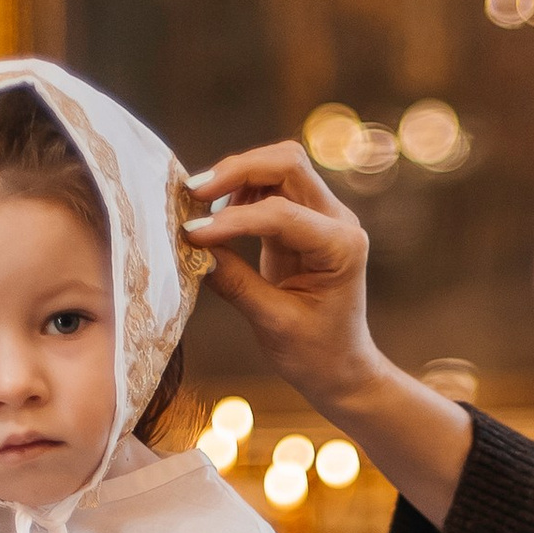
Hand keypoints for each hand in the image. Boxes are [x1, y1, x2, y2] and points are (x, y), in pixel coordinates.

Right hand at [186, 145, 376, 417]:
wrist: (341, 368)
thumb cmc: (315, 353)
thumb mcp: (272, 323)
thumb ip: (234, 282)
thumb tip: (193, 248)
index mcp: (341, 248)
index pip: (282, 213)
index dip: (232, 219)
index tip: (191, 235)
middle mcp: (338, 222)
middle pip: (287, 164)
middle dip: (237, 170)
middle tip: (193, 193)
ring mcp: (324, 217)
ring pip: (280, 167)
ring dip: (237, 176)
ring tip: (199, 203)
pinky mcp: (304, 221)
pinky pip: (272, 187)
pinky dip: (240, 191)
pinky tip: (217, 212)